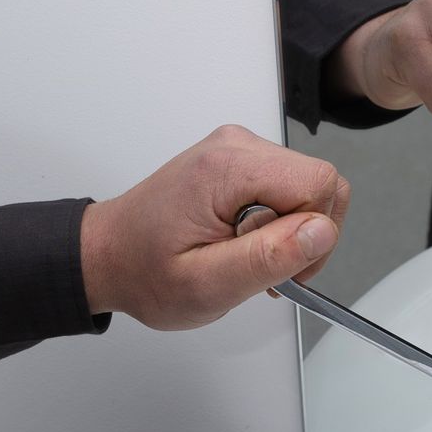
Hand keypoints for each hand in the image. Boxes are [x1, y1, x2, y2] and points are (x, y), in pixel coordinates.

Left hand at [78, 126, 349, 327]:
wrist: (109, 255)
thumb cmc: (145, 272)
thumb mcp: (205, 284)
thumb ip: (267, 258)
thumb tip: (322, 232)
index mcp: (226, 168)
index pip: (318, 184)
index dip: (314, 235)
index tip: (282, 267)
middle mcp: (235, 146)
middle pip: (318, 182)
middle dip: (304, 234)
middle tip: (262, 267)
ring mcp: (236, 150)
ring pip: (306, 187)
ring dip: (289, 232)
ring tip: (245, 256)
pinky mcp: (237, 161)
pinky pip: (286, 188)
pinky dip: (277, 223)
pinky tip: (243, 243)